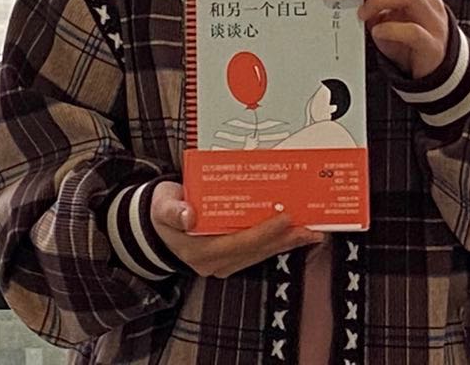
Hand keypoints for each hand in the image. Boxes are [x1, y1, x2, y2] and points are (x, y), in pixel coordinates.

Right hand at [150, 180, 322, 277]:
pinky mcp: (230, 259)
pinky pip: (257, 253)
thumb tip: (188, 216)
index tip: (285, 217)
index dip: (263, 231)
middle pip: (256, 251)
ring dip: (287, 244)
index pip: (238, 242)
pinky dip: (277, 244)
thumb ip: (173, 210)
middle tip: (312, 228)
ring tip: (312, 233)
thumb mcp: (163, 205)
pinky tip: (295, 236)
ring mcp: (222, 264)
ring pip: (260, 254)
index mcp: (198, 250)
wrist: (157, 225)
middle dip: (285, 239)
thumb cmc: (163, 209)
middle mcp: (213, 262)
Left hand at [322, 0, 449, 79]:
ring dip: (378, 0)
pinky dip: (391, 30)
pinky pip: (413, 31)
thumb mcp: (388, 17)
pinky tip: (377, 33)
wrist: (435, 70)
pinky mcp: (432, 43)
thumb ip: (371, 4)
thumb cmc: (409, 41)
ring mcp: (432, 19)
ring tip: (360, 13)